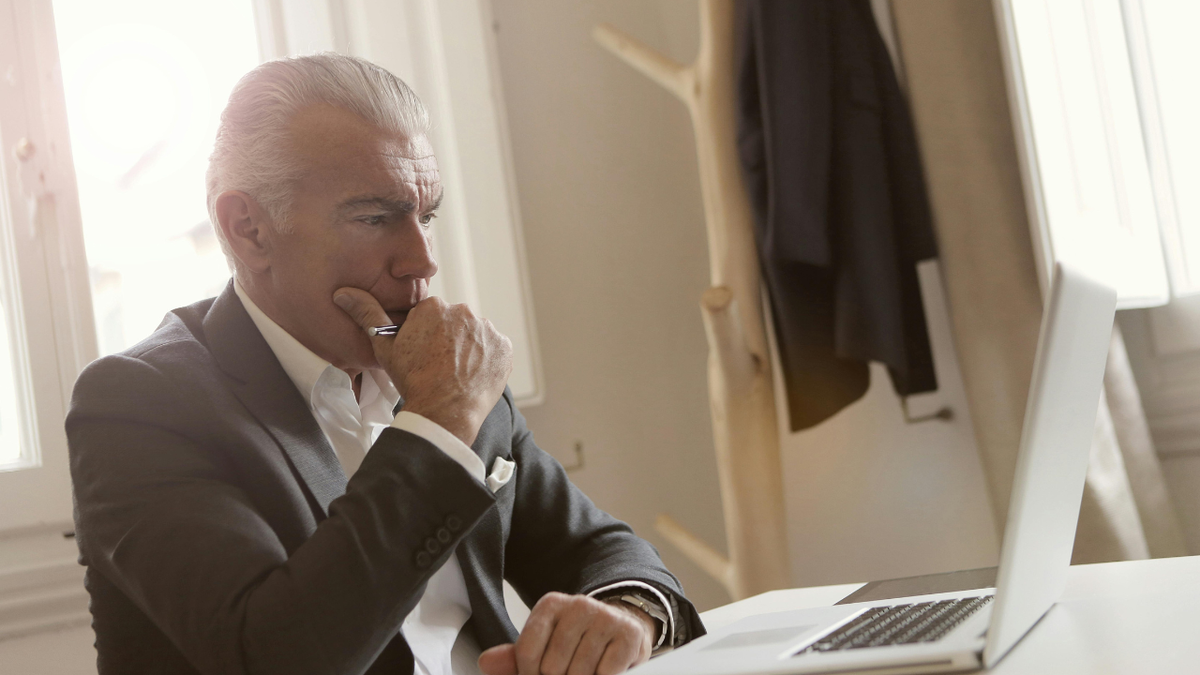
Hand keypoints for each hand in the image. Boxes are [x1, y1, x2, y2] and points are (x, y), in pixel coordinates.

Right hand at [333, 288, 511, 445]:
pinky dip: (487, 359)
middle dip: (448, 339)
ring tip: (457, 372)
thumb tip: (343, 293)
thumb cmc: (412, 380)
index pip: (431, 316)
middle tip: (439, 365)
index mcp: (434, 307)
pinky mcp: (504, 347)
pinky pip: (495, 349)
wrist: (443, 411)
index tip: (423, 355)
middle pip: (455, 323)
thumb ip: (367, 314)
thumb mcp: (384, 347)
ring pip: (475, 335)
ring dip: (469, 348)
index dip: (426, 337)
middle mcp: (464, 311)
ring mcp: (487, 329)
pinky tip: (474, 375)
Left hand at [478, 592, 655, 674]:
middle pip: (551, 668)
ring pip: (578, 674)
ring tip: (587, 672)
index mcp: (550, 605)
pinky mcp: (628, 634)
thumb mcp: (545, 646)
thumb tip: (486, 663)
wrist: (623, 628)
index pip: (526, 654)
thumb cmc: (578, 642)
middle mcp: (578, 605)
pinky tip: (603, 670)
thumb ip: (515, 657)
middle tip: (568, 672)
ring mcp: (605, 618)